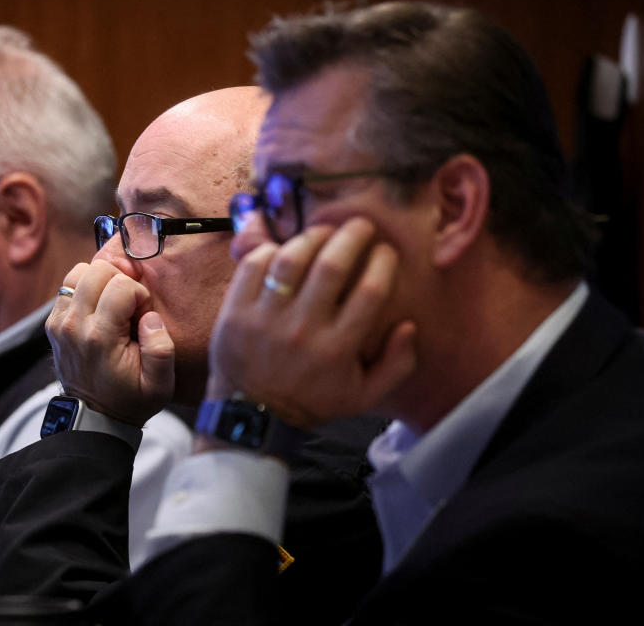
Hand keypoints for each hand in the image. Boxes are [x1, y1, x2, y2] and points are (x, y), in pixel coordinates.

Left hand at [46, 260, 174, 425]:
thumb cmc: (130, 400)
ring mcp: (59, 323)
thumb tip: (150, 316)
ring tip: (112, 305)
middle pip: (97, 270)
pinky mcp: (52, 323)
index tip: (142, 317)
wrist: (95, 417)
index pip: (121, 285)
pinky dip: (86, 290)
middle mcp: (74, 325)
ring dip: (101, 282)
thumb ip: (161, 349)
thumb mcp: (160, 385)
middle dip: (120, 282)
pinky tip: (98, 311)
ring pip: (79, 272)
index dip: (139, 295)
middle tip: (128, 308)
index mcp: (100, 337)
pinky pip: (69, 286)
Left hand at [207, 218, 416, 427]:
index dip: (383, 262)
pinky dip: (270, 250)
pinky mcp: (235, 312)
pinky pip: (253, 266)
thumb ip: (396, 364)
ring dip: (312, 237)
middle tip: (360, 226)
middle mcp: (303, 329)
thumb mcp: (363, 396)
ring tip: (323, 232)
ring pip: (292, 259)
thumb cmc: (312, 401)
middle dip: (352, 236)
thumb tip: (408, 325)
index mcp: (338, 348)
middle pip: (333, 265)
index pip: (370, 291)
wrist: (253, 416)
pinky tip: (284, 250)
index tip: (385, 251)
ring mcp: (265, 319)